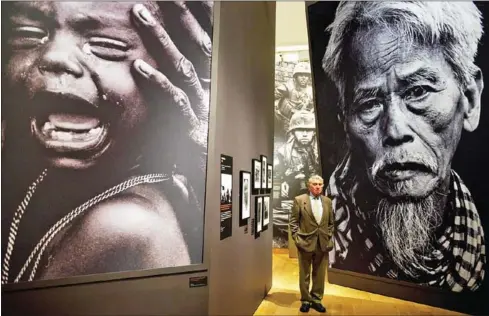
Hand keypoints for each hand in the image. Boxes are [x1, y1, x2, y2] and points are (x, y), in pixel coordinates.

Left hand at [131, 2, 212, 160]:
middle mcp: (214, 90)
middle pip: (198, 45)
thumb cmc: (211, 145)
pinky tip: (139, 67)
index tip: (181, 0)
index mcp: (218, 84)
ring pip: (183, 65)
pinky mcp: (193, 126)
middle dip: (180, 17)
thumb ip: (191, 91)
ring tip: (142, 16)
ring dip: (162, 39)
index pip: (207, 43)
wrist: (222, 181)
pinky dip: (157, 82)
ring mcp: (205, 106)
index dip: (197, 19)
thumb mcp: (204, 113)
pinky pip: (175, 99)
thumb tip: (171, 65)